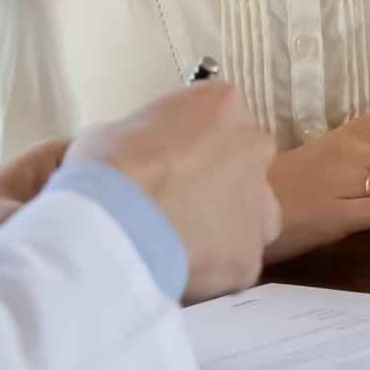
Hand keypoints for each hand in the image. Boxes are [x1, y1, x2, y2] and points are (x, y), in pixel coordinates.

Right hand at [65, 80, 280, 301]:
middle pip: (241, 162)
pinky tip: (178, 265)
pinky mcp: (250, 254)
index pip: (215, 116)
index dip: (187, 141)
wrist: (116, 227)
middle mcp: (253, 147)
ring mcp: (259, 203)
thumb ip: (141, 138)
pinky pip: (234, 259)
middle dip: (215, 179)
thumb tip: (134, 154)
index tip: (164, 158)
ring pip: (250, 214)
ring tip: (179, 238)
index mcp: (222, 104)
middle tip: (174, 198)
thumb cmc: (110, 167)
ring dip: (223, 223)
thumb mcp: (113, 131)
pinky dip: (211, 264)